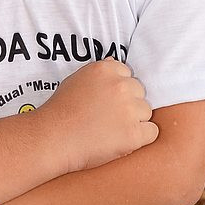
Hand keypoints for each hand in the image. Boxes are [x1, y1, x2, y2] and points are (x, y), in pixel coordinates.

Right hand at [39, 57, 158, 172]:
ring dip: (134, 121)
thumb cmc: (61, 111)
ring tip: (111, 130)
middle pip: (140, 92)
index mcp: (106, 69)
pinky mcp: (134, 133)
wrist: (53, 139)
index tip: (106, 102)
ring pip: (146, 112)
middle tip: (108, 118)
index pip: (128, 75)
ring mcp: (128, 109)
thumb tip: (115, 63)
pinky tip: (122, 141)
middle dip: (128, 104)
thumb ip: (99, 72)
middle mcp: (120, 86)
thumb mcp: (76, 79)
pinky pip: (152, 132)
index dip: (118, 91)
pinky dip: (140, 138)